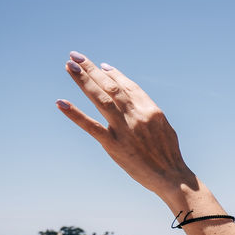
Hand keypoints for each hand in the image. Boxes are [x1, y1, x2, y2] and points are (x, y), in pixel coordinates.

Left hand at [55, 51, 198, 201]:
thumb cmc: (170, 155)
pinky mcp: (114, 145)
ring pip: (100, 99)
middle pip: (111, 87)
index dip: (113, 75)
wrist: (173, 177)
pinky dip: (75, 114)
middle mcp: (137, 115)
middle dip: (92, 70)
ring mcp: (124, 129)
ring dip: (83, 81)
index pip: (128, 86)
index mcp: (151, 110)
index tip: (100, 66)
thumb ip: (150, 112)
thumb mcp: (165, 127)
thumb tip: (137, 101)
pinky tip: (61, 103)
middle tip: (75, 56)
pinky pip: (91, 127)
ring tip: (69, 66)